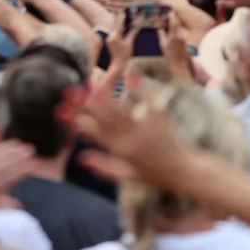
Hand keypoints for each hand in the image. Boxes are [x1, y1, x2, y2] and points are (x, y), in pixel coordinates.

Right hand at [72, 82, 197, 189]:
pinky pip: (147, 99)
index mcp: (121, 151)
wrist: (186, 171)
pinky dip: (138, 86)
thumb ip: (104, 167)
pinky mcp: (160, 117)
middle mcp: (131, 137)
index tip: (63, 112)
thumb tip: (81, 158)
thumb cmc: (156, 175)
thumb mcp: (128, 176)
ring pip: (119, 108)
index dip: (78, 123)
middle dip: (85, 104)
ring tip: (89, 84)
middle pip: (104, 117)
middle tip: (70, 92)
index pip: (94, 134)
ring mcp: (145, 125)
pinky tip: (129, 73)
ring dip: (103, 96)